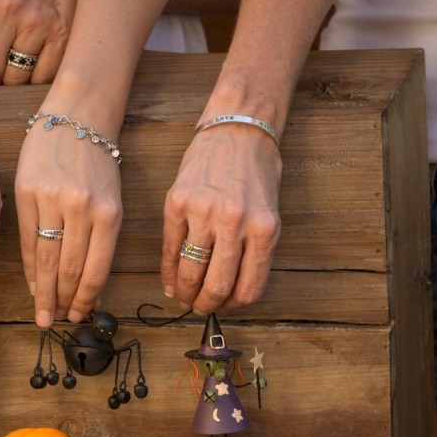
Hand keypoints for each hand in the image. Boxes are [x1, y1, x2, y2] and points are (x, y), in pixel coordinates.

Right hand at [15, 116, 122, 327]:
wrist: (76, 116)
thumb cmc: (96, 160)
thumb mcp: (109, 198)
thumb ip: (100, 239)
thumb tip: (88, 285)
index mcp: (108, 213)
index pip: (95, 269)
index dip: (85, 299)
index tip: (78, 317)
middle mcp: (82, 209)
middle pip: (69, 268)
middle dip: (63, 301)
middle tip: (55, 322)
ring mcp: (53, 201)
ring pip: (47, 259)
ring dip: (45, 291)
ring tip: (42, 312)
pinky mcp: (27, 192)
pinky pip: (27, 239)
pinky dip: (29, 267)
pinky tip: (31, 283)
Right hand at [161, 126, 281, 313]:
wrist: (237, 128)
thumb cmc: (256, 170)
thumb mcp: (267, 212)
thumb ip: (254, 248)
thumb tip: (233, 287)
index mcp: (264, 228)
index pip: (250, 286)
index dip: (236, 305)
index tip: (227, 307)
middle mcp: (235, 223)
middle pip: (218, 285)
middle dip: (208, 304)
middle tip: (202, 308)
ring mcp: (203, 213)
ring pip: (191, 272)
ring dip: (186, 293)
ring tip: (185, 298)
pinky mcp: (177, 203)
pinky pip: (171, 249)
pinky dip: (169, 272)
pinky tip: (170, 281)